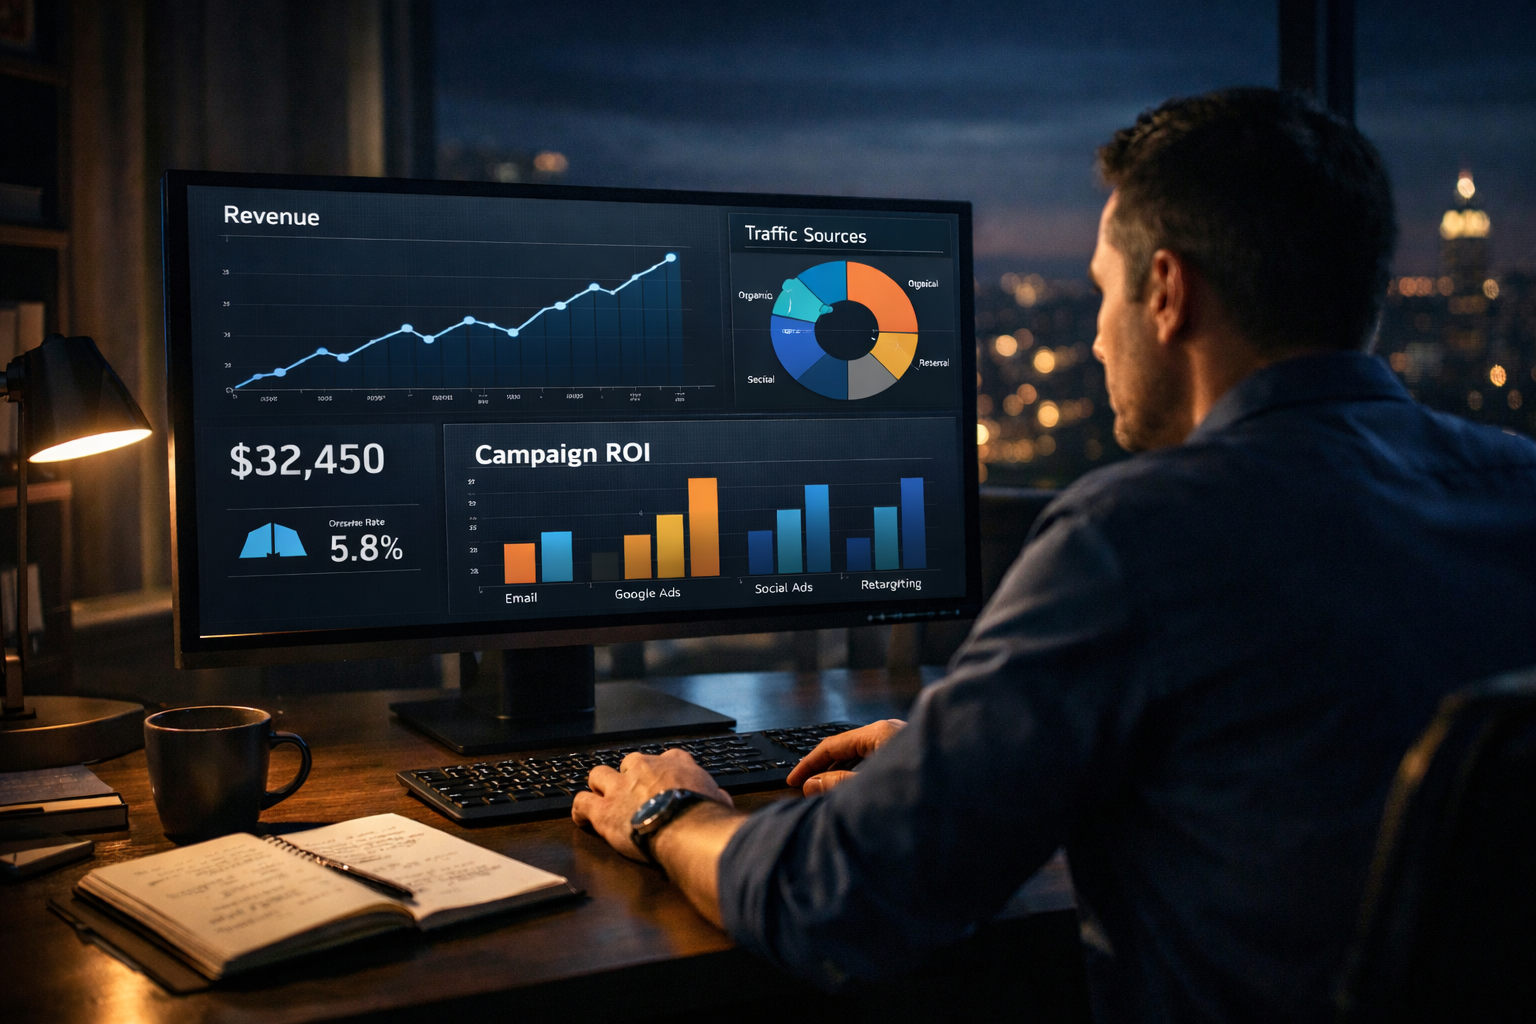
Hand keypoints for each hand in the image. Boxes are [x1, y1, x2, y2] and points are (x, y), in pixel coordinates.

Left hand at [572, 749, 733, 861]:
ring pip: (599, 774)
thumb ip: (715, 795)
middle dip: (629, 776)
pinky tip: (583, 819)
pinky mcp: (603, 810)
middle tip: (634, 794)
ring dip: (600, 787)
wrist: (685, 829)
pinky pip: (582, 803)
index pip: (667, 757)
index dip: (663, 770)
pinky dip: (580, 811)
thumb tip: (721, 799)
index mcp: (675, 763)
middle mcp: (644, 768)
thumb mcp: (718, 799)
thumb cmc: (704, 815)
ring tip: (603, 799)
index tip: (664, 782)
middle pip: (629, 762)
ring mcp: (621, 788)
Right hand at [785, 719, 905, 794]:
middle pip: (846, 749)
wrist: (964, 804)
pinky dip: (859, 774)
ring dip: (842, 774)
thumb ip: (837, 784)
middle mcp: (889, 731)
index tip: (793, 780)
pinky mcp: (908, 755)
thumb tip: (811, 783)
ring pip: (861, 756)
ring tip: (827, 794)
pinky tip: (852, 790)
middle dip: (825, 770)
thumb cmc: (917, 789)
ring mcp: (900, 741)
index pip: (832, 745)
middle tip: (807, 791)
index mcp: (878, 732)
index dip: (809, 764)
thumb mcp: (868, 787)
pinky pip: (875, 761)